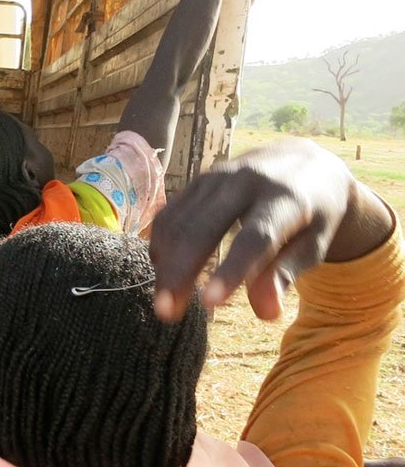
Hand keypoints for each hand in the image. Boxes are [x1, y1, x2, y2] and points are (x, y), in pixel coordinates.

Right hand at [151, 139, 390, 321]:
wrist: (304, 163)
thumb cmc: (314, 214)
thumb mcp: (315, 244)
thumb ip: (287, 274)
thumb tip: (265, 313)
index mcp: (286, 198)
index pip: (254, 237)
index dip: (231, 270)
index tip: (209, 304)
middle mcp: (246, 180)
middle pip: (202, 229)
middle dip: (179, 272)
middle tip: (166, 313)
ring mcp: (216, 177)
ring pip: (178, 223)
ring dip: (165, 266)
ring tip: (164, 303)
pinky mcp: (197, 180)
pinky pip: (169, 215)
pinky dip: (161, 246)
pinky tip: (164, 272)